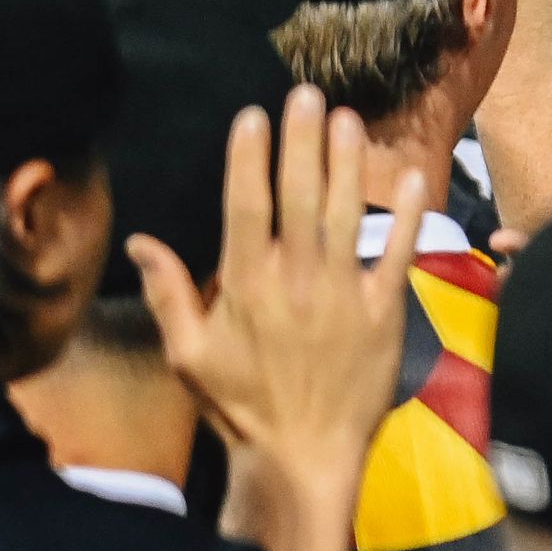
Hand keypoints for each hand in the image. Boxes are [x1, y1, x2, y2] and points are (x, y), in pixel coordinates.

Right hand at [133, 88, 425, 523]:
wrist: (305, 457)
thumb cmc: (242, 407)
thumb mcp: (188, 356)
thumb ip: (167, 294)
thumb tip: (140, 242)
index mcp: (244, 286)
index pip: (245, 206)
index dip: (249, 157)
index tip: (253, 115)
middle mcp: (295, 281)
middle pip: (299, 197)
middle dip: (302, 141)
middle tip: (307, 93)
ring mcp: (343, 295)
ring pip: (346, 215)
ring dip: (348, 164)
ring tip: (349, 119)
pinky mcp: (384, 313)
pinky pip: (398, 256)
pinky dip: (407, 217)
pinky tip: (411, 178)